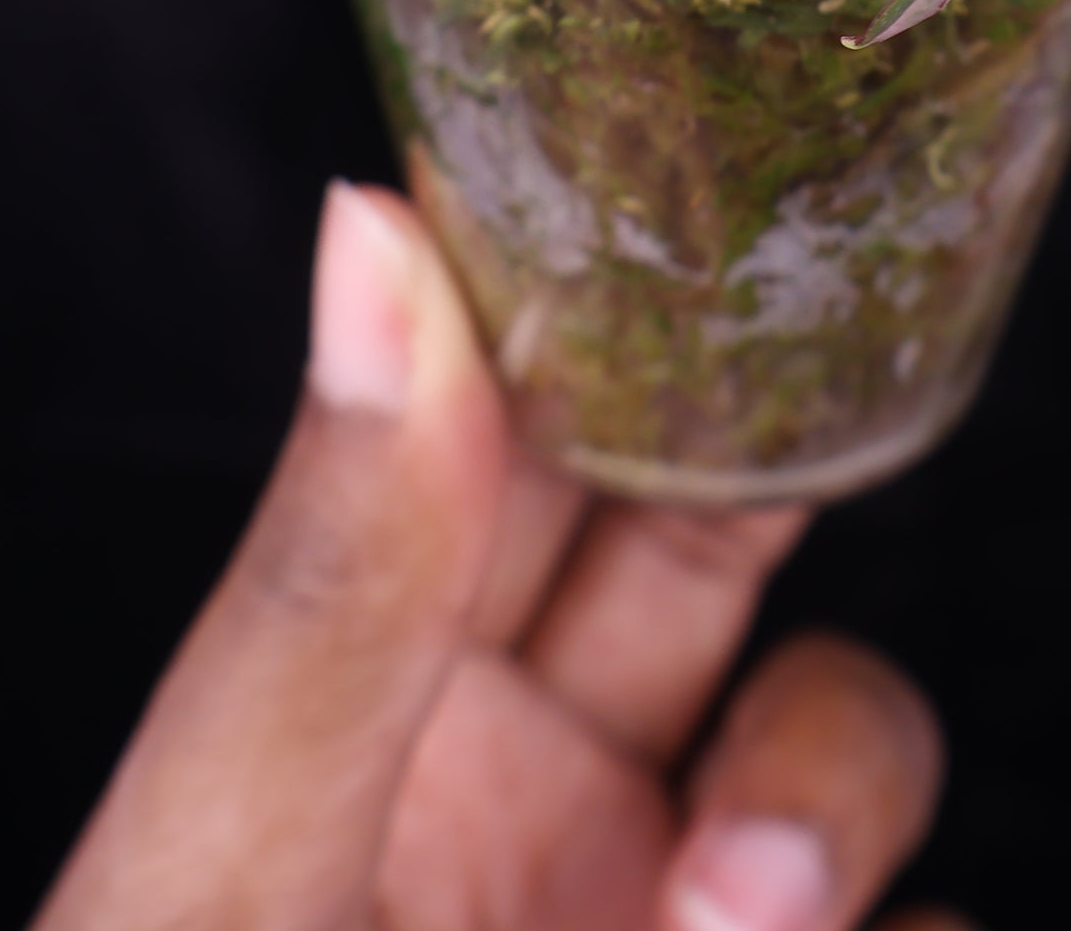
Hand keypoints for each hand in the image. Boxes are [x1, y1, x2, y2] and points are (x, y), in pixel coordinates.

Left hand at [33, 183, 966, 930]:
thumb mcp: (225, 874)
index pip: (530, 418)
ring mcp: (660, 910)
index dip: (617, 306)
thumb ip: (326, 586)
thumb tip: (365, 231)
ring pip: (845, 748)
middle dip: (781, 535)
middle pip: (723, 538)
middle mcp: (533, 774)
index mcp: (381, 681)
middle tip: (774, 514)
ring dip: (837, 797)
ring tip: (733, 919)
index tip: (709, 210)